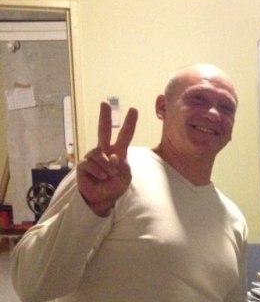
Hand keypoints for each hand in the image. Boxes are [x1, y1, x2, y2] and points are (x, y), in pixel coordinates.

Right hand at [76, 102, 137, 216]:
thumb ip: (122, 166)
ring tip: (108, 176)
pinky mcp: (83, 164)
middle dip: (104, 116)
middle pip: (103, 130)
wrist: (102, 198)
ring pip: (100, 154)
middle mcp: (104, 151)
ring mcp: (93, 156)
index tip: (133, 110)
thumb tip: (112, 156)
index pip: (125, 135)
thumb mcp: (125, 177)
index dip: (129, 123)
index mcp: (118, 152)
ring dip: (107, 168)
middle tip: (105, 103)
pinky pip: (91, 164)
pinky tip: (100, 178)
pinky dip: (99, 172)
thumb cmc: (114, 186)